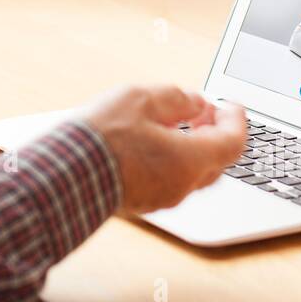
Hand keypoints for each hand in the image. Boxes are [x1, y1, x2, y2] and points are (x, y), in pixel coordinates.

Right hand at [80, 85, 247, 214]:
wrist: (64, 174)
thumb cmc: (102, 137)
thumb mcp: (142, 99)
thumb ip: (178, 98)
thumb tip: (196, 103)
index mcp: (190, 160)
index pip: (233, 143)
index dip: (237, 120)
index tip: (231, 104)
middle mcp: (182, 185)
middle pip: (216, 161)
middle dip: (216, 134)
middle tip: (204, 112)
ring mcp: (161, 198)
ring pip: (192, 174)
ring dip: (193, 148)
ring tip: (176, 124)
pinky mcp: (142, 203)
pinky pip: (170, 182)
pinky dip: (174, 161)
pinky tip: (154, 143)